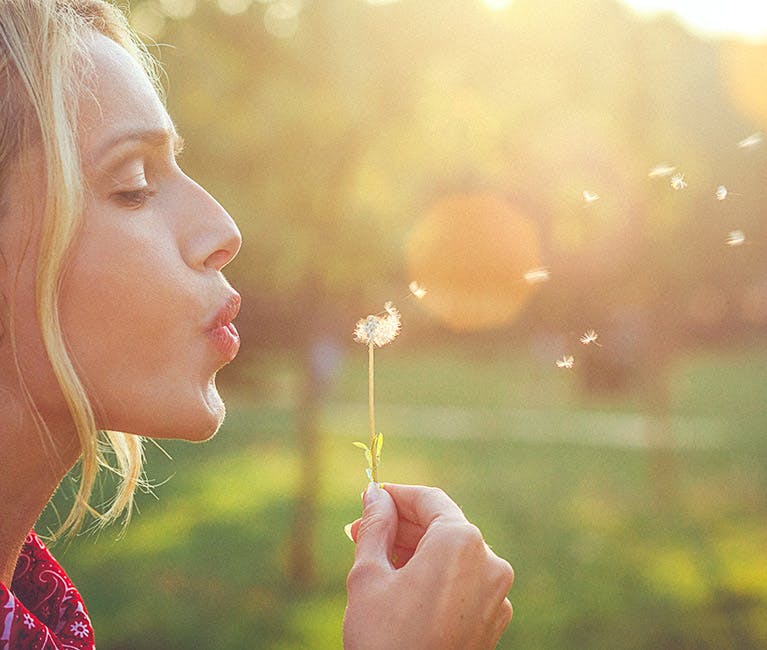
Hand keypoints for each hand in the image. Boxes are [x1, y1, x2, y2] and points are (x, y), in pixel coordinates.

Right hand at [343, 483, 513, 648]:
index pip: (429, 500)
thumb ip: (375, 525)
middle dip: (400, 527)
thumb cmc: (384, 639)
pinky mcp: (493, 621)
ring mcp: (496, 595)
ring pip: (452, 556)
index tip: (369, 499)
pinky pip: (463, 583)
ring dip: (415, 552)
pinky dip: (435, 577)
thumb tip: (374, 494)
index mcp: (462, 542)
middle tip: (361, 532)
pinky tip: (402, 586)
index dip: (396, 496)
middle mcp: (489, 562)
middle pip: (442, 527)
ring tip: (376, 558)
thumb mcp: (369, 574)